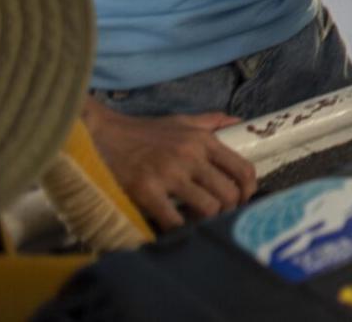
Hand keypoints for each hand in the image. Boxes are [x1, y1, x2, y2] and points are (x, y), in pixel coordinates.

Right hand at [82, 100, 257, 228]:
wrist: (102, 135)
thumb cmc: (144, 131)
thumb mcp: (182, 121)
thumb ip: (212, 122)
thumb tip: (239, 123)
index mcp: (204, 140)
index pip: (242, 168)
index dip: (249, 189)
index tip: (243, 200)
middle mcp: (192, 156)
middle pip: (229, 192)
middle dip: (229, 209)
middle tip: (220, 215)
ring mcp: (169, 174)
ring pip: (208, 207)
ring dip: (208, 221)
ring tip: (200, 222)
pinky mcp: (147, 191)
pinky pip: (174, 220)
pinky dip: (180, 230)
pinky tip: (177, 229)